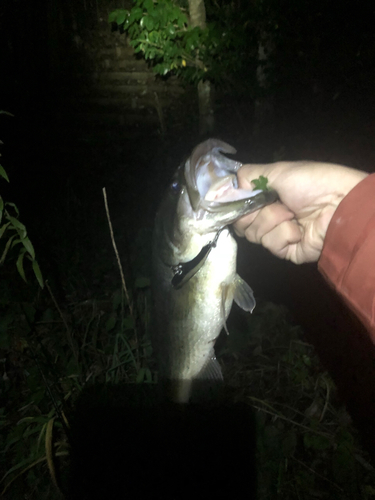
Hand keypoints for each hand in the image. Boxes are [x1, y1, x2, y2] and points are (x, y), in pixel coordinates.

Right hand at [234, 161, 367, 263]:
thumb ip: (247, 176)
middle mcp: (269, 216)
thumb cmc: (310, 183)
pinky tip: (298, 230)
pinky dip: (284, 235)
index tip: (238, 199)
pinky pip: (271, 245)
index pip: (238, 207)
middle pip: (241, 223)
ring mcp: (277, 235)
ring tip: (292, 214)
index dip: (236, 205)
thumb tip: (223, 188)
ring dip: (273, 221)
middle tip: (275, 203)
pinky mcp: (286, 251)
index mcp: (266, 197)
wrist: (339, 204)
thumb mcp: (276, 170)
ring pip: (254, 234)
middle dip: (256, 212)